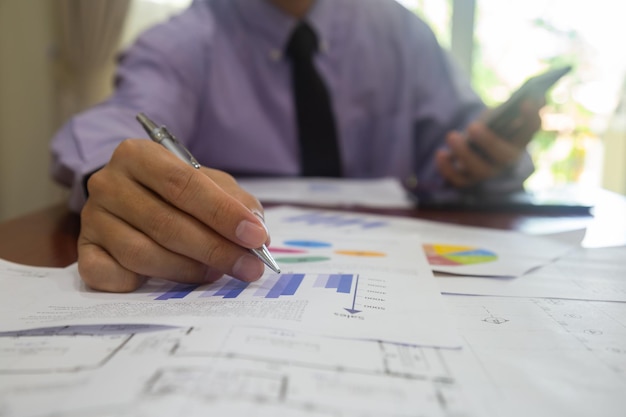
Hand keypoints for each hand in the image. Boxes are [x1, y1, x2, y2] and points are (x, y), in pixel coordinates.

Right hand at [78, 139, 268, 291]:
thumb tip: (257, 234)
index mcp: (138, 155)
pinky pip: (111, 276)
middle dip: (215, 249)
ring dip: (188, 270)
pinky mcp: (84, 251)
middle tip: (249, 267)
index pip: (184, 184)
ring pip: (142, 254)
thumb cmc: (177, 191)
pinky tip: (169, 281)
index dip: (223, 214)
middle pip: (165, 223)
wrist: (131, 196)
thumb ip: (235, 202)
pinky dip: (143, 283)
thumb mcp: (210, 183)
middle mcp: (108, 183)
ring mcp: (92, 219)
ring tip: (217, 273)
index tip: (256, 237)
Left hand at [435, 98, 543, 187]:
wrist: (473, 148)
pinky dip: (447, 169)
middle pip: (504, 156)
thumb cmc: (489, 127)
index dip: (531, 116)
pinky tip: (440, 153)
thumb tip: (520, 98)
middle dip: (488, 141)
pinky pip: (459, 180)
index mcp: (520, 138)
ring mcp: (489, 172)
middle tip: (472, 126)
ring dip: (464, 154)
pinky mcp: (469, 180)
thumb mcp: (497, 114)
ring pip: (480, 170)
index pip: (532, 128)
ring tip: (451, 136)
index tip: (526, 100)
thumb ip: (507, 108)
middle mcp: (507, 159)